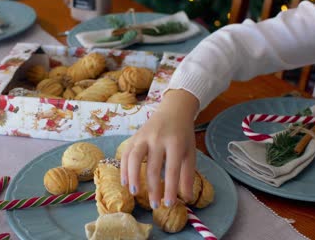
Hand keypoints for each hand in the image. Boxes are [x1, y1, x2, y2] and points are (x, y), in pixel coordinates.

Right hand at [120, 89, 199, 208]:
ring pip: (134, 157)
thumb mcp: (190, 153)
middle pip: (152, 166)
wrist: (173, 110)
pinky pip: (125, 153)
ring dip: (133, 177)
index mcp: (176, 143)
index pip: (172, 170)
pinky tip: (124, 181)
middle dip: (152, 188)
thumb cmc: (183, 135)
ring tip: (134, 193)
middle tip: (154, 205)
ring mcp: (144, 136)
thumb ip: (187, 175)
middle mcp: (158, 139)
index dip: (169, 189)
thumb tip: (186, 199)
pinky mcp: (134, 136)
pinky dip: (123, 168)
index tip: (168, 204)